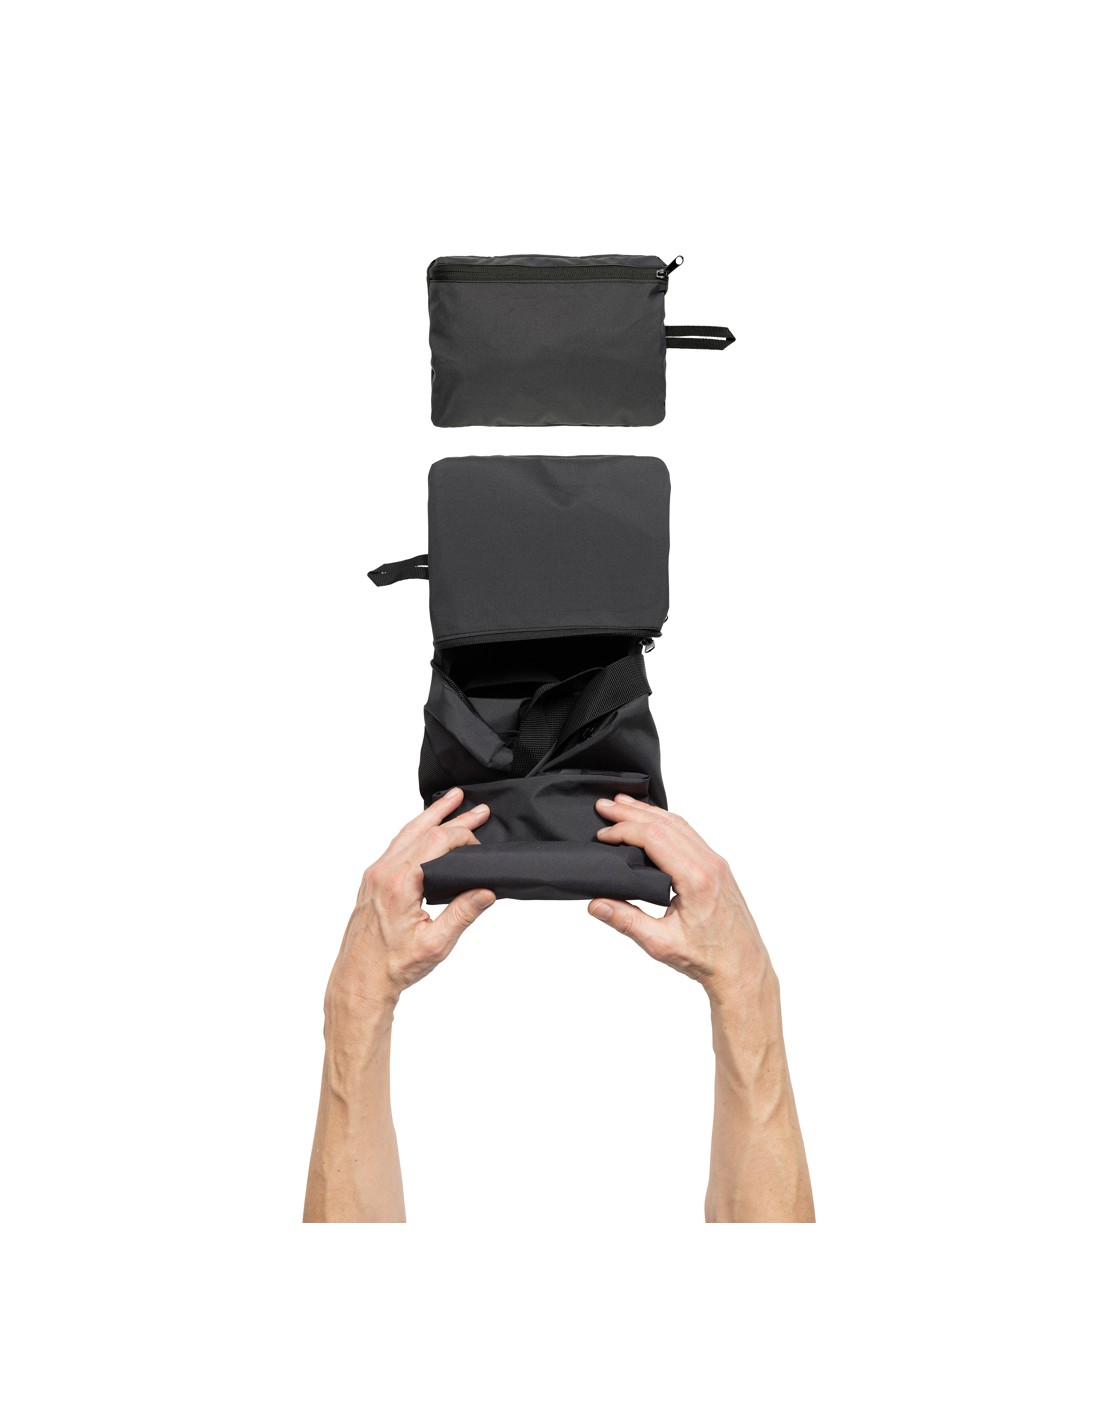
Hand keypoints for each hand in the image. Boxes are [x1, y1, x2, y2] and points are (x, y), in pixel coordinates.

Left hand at [325, 787, 494, 1024]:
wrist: (359, 979)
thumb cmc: (392, 966)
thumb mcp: (435, 944)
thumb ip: (463, 914)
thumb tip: (486, 891)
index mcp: (399, 884)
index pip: (437, 842)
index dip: (463, 837)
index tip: (481, 845)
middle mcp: (383, 872)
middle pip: (422, 830)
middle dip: (452, 816)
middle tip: (478, 808)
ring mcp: (375, 874)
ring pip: (406, 833)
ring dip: (431, 816)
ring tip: (452, 801)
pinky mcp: (372, 881)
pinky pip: (396, 845)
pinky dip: (415, 831)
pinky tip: (425, 828)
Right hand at [588, 795, 774, 1006]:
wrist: (743, 968)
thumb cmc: (708, 959)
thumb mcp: (661, 944)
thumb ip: (626, 921)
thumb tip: (596, 903)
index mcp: (696, 878)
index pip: (654, 838)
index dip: (624, 831)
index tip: (602, 835)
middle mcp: (709, 863)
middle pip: (666, 823)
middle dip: (632, 812)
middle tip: (604, 805)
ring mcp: (716, 863)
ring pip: (679, 824)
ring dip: (649, 813)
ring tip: (622, 805)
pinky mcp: (717, 868)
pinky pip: (689, 834)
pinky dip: (666, 823)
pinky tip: (652, 822)